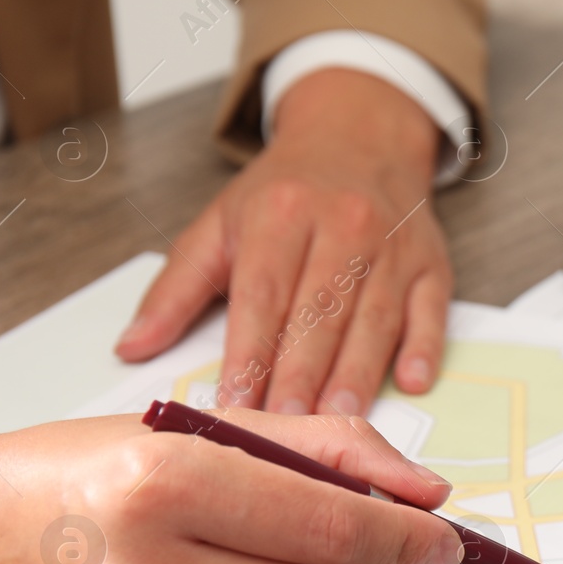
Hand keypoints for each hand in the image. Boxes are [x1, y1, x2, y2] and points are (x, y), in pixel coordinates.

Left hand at [116, 68, 452, 413]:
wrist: (360, 137)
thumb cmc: (285, 194)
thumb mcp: (220, 224)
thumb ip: (175, 290)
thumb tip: (130, 349)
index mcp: (281, 213)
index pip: (264, 292)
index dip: (250, 350)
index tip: (236, 399)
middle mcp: (343, 224)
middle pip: (321, 310)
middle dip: (303, 372)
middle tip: (289, 425)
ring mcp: (394, 246)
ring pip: (375, 317)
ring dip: (358, 372)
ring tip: (340, 421)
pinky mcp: (432, 263)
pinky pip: (431, 309)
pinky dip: (425, 346)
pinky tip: (413, 382)